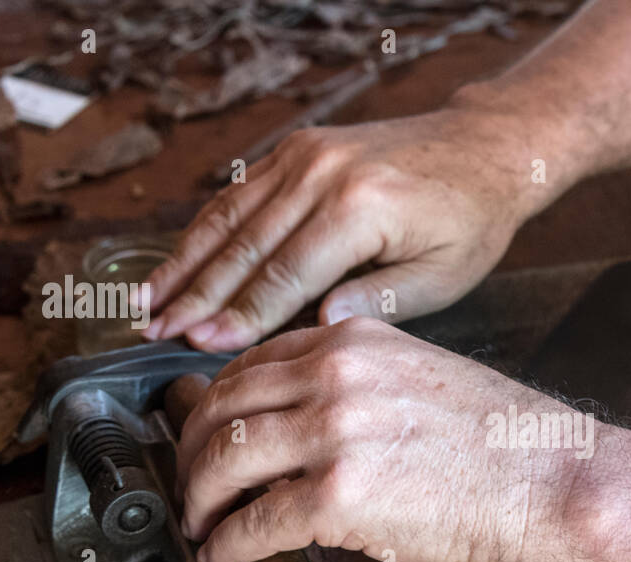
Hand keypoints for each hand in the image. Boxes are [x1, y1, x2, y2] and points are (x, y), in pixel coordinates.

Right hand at [142, 107, 536, 350]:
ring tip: (146, 301)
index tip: (199, 346)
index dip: (238, 315)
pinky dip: (205, 228)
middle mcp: (323, 172)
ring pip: (229, 214)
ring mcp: (307, 153)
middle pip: (244, 243)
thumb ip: (379, 301)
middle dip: (195, 294)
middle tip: (154, 332)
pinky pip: (241, 192)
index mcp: (359, 207)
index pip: (285, 274)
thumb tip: (316, 327)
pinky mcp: (299, 148)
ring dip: (184, 260)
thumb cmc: (471, 221)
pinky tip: (178, 260)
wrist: (484, 149)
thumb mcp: (443, 276)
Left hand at [175, 318, 588, 561]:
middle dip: (192, 452)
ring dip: (198, 499)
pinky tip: (224, 555)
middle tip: (190, 487)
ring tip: (199, 525)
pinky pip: (254, 521)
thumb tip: (313, 432)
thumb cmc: (512, 448)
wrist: (560, 483)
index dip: (217, 406)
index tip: (209, 434)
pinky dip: (227, 542)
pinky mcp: (338, 494)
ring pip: (223, 459)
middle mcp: (336, 372)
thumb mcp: (427, 382)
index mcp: (357, 339)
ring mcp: (333, 430)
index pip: (252, 363)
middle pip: (222, 405)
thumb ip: (364, 389)